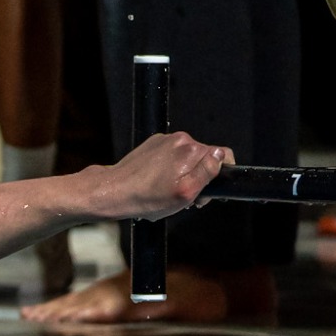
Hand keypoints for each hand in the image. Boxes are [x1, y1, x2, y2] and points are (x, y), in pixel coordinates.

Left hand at [92, 132, 231, 221]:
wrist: (113, 192)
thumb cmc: (148, 197)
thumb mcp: (186, 191)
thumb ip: (208, 171)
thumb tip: (222, 155)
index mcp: (191, 149)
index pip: (223, 155)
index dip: (218, 176)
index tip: (206, 191)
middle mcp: (179, 139)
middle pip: (203, 158)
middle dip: (198, 177)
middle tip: (184, 196)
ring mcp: (164, 141)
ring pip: (186, 158)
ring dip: (183, 174)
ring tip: (166, 192)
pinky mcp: (152, 145)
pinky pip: (170, 156)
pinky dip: (169, 169)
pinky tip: (156, 183)